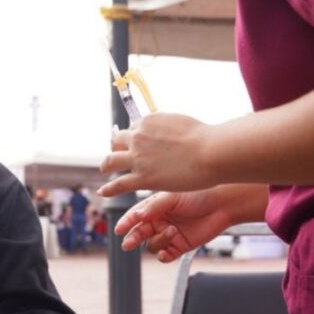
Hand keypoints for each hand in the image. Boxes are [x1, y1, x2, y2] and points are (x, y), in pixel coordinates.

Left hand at [98, 113, 213, 196]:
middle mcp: (138, 137)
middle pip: (117, 141)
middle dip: (117, 147)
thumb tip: (169, 131)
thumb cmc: (205, 138)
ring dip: (107, 165)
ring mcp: (138, 158)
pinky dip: (109, 189)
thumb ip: (169, 127)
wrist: (211, 151)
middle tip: (117, 154)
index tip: (138, 144)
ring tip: (106, 169)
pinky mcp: (143, 178)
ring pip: (111, 161)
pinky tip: (102, 192)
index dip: (135, 136)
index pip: (133, 128)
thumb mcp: (181, 122)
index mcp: (148, 121)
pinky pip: (119, 184)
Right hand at [115, 191, 232, 262]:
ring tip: (172, 231)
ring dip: (158, 241)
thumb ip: (154, 207)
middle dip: (133, 238)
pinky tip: (167, 252)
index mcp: (154, 207)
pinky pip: (165, 256)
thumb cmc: (198, 195)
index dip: (126, 223)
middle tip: (128, 243)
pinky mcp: (180, 247)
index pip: (135, 216)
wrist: (222, 205)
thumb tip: (137, 216)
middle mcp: (159, 221)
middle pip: (139, 233)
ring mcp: (169, 235)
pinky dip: (163, 256)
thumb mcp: (173, 197)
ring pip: (152, 245)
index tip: (119, 229)